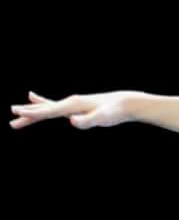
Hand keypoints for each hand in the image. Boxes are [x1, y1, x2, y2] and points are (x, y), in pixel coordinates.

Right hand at [11, 91, 141, 130]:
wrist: (125, 103)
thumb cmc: (115, 112)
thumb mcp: (102, 118)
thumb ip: (87, 120)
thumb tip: (71, 121)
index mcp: (72, 105)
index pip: (48, 111)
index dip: (32, 114)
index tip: (16, 114)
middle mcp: (70, 102)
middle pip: (44, 109)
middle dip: (28, 115)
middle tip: (11, 121)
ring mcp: (72, 103)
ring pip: (47, 108)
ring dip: (32, 111)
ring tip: (17, 112)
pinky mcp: (76, 106)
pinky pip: (55, 106)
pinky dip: (43, 104)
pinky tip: (34, 98)